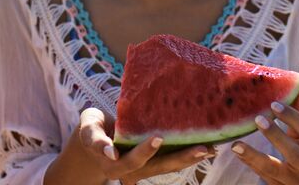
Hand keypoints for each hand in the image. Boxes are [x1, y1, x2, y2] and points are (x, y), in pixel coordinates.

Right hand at [61, 107, 213, 183]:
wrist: (95, 140)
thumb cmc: (92, 128)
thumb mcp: (87, 128)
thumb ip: (95, 137)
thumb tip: (111, 151)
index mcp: (113, 162)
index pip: (130, 159)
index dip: (143, 152)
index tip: (157, 139)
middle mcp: (130, 170)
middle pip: (157, 166)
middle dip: (180, 157)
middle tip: (201, 148)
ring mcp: (143, 168)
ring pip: (168, 166)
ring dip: (189, 158)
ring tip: (210, 149)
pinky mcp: (152, 162)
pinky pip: (172, 160)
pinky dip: (188, 154)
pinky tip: (207, 147)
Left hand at [231, 91, 298, 184]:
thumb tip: (297, 83)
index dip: (294, 118)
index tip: (275, 104)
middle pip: (295, 154)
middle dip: (276, 137)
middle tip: (258, 119)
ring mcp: (296, 183)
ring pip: (274, 170)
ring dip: (254, 156)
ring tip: (236, 144)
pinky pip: (262, 176)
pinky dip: (249, 163)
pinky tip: (237, 150)